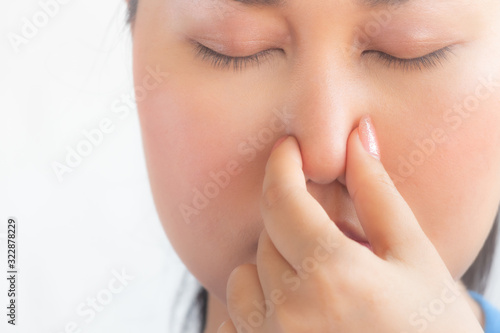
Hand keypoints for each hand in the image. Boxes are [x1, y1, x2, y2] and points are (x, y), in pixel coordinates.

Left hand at [218, 116, 482, 332]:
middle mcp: (291, 311)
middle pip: (266, 236)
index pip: (281, 199)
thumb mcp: (416, 259)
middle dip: (294, 224)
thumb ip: (378, 195)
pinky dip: (257, 304)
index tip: (287, 149)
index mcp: (332, 275)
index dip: (281, 165)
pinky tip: (296, 310)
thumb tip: (356, 137)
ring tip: (317, 283)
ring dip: (272, 266)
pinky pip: (235, 319)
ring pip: (244, 276)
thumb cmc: (432, 330)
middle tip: (335, 241)